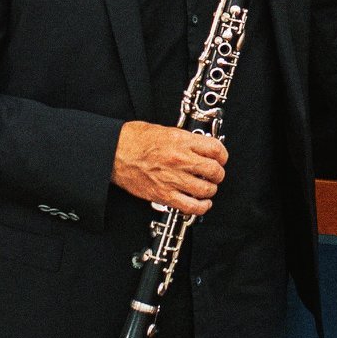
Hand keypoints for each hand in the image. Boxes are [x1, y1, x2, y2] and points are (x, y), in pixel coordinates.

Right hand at [112, 121, 227, 215]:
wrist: (114, 152)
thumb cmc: (134, 139)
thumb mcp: (165, 130)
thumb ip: (185, 139)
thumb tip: (201, 146)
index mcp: (181, 141)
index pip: (216, 149)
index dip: (222, 155)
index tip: (220, 158)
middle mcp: (180, 160)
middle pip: (215, 170)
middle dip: (218, 173)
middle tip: (215, 174)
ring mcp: (172, 178)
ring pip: (206, 189)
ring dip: (210, 190)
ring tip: (207, 187)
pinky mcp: (164, 195)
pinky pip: (190, 206)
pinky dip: (201, 207)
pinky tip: (203, 204)